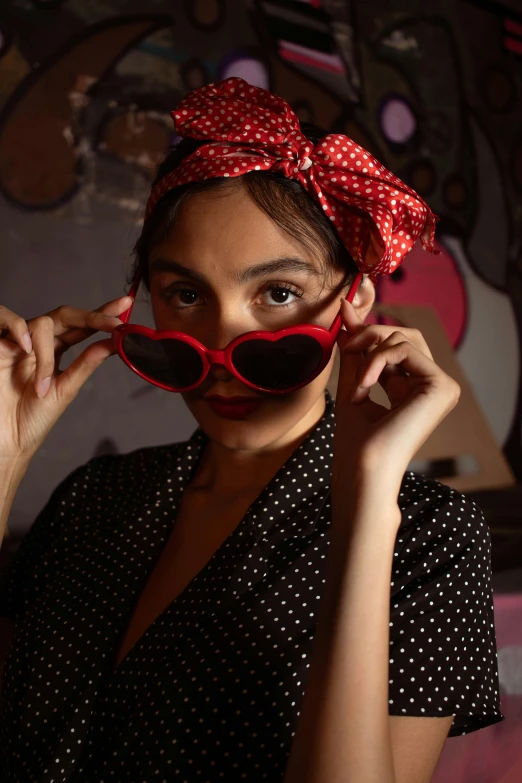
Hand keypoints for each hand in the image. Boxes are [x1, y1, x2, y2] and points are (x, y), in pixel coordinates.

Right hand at [0, 296, 132, 462]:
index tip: (126, 305)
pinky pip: (4, 319)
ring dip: (45, 353)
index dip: (102, 314)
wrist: (6, 441)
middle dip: (92, 316)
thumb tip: (113, 343)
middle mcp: (37, 343)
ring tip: (41, 385)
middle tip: (114, 323)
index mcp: (55, 352)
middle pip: (65, 316)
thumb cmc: (30, 420)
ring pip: (40, 322)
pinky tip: (25, 348)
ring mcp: (16, 342)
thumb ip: (85, 364)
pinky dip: (18, 329)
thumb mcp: (64, 389)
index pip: (81, 327)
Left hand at [331, 297, 460, 500]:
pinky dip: (378, 360)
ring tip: (356, 386)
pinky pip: (405, 350)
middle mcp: (432, 386)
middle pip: (404, 335)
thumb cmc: (356, 440)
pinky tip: (365, 386)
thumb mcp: (354, 384)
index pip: (395, 346)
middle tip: (347, 347)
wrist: (363, 468)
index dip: (368, 326)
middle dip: (370, 334)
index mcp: (414, 388)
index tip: (344, 307)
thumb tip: (348, 313)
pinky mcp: (442, 386)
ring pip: (404, 338)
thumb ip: (355, 352)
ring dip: (370, 353)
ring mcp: (442, 386)